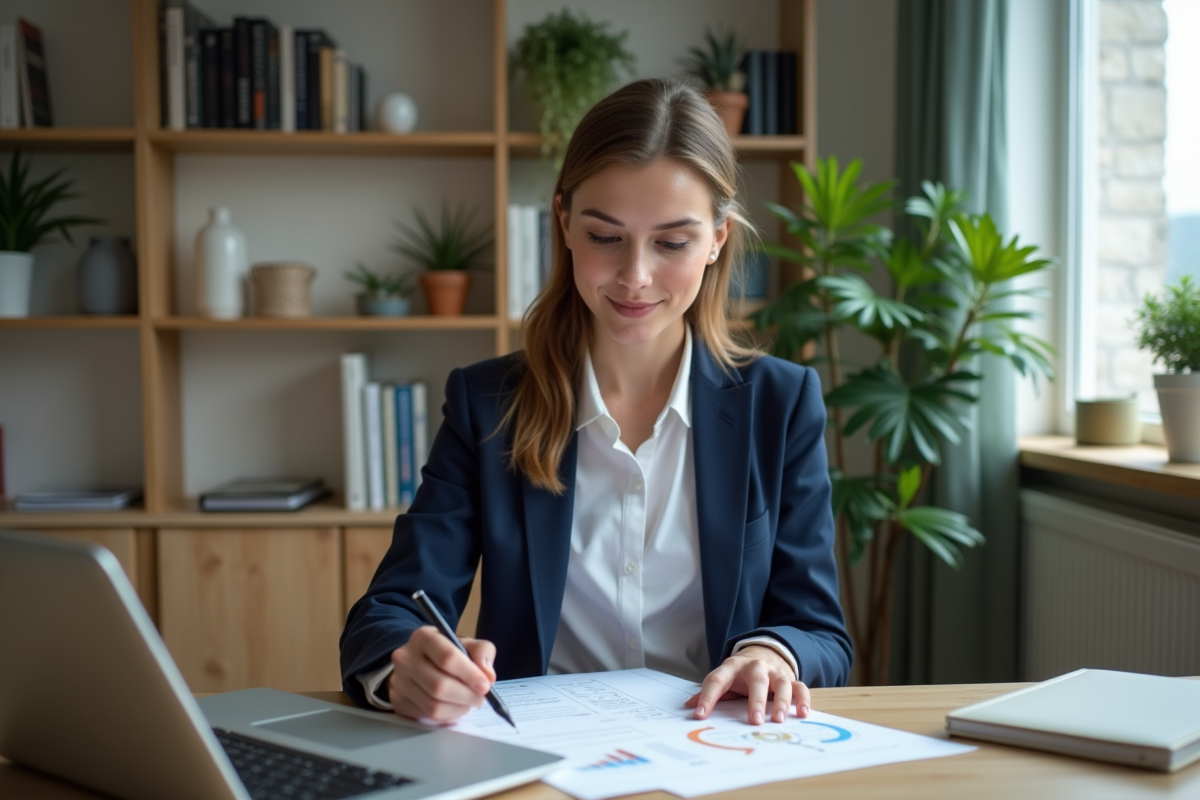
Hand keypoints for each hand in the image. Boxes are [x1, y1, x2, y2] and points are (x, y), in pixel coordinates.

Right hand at [386, 625, 496, 723]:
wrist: (417, 662)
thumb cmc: (446, 652)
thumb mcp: (466, 643)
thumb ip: (482, 652)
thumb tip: (488, 676)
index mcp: (423, 637)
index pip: (447, 657)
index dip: (469, 675)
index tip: (485, 685)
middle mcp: (405, 658)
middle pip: (439, 685)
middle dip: (466, 696)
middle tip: (481, 698)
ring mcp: (398, 681)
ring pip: (433, 705)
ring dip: (458, 708)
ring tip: (469, 702)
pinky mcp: (398, 701)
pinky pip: (427, 716)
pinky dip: (447, 716)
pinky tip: (455, 707)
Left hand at [685, 644, 810, 724]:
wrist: (763, 652)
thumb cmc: (740, 674)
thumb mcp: (724, 679)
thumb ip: (709, 692)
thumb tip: (689, 706)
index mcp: (731, 667)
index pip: (716, 680)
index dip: (707, 698)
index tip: (700, 715)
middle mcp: (754, 667)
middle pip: (756, 680)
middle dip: (756, 702)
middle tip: (755, 721)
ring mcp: (774, 672)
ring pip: (781, 683)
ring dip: (782, 701)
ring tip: (779, 719)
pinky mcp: (789, 678)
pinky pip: (799, 687)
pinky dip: (802, 699)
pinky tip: (802, 712)